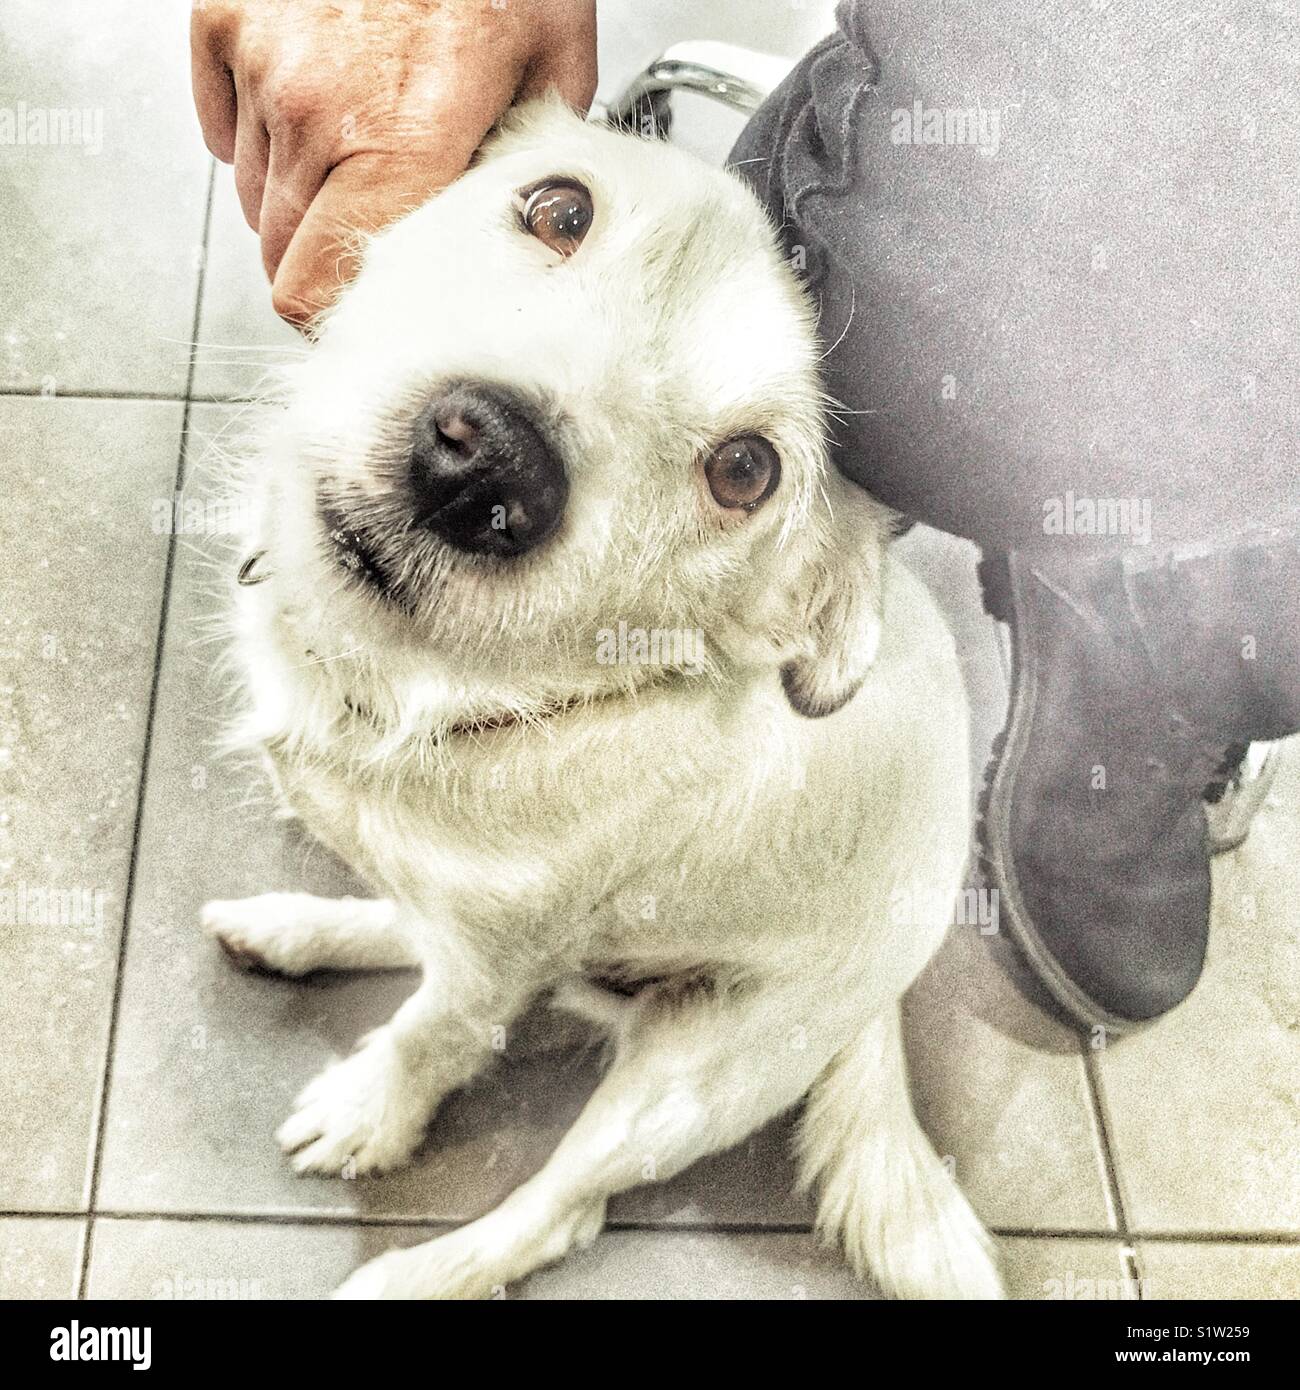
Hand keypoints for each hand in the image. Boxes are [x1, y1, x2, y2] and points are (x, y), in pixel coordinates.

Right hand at [191, 0, 598, 325]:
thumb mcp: (554, 66)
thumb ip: (530, 170)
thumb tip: (539, 238)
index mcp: (400, 142)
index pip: (314, 291)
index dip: (331, 318)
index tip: (353, 318)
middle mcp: (319, 112)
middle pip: (281, 255)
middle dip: (322, 266)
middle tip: (367, 246)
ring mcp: (265, 64)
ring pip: (258, 198)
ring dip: (299, 205)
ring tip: (356, 166)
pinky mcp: (227, 20)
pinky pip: (223, 126)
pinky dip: (258, 140)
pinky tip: (311, 119)